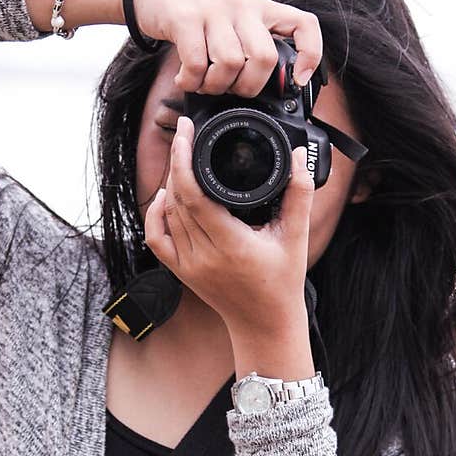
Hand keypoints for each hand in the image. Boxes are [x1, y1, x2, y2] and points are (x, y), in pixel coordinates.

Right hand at [130, 0, 322, 95]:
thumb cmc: (198, 17)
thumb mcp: (233, 24)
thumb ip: (251, 47)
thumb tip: (268, 86)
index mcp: (261, 9)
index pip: (304, 24)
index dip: (309, 54)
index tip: (297, 80)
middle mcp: (243, 6)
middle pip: (264, 58)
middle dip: (248, 87)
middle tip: (231, 90)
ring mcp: (215, 11)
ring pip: (231, 64)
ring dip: (215, 86)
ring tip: (203, 84)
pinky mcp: (186, 18)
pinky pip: (198, 63)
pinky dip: (192, 82)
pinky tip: (185, 80)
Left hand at [144, 116, 315, 335]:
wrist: (265, 324)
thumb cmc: (282, 282)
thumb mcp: (296, 236)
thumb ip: (299, 194)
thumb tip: (297, 156)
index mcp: (230, 244)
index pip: (193, 193)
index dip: (184, 158)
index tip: (187, 132)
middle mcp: (204, 256)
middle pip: (176, 198)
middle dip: (177, 162)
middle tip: (186, 137)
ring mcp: (189, 266)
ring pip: (167, 215)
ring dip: (170, 184)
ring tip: (183, 160)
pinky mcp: (182, 272)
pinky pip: (156, 239)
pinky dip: (155, 215)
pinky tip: (164, 197)